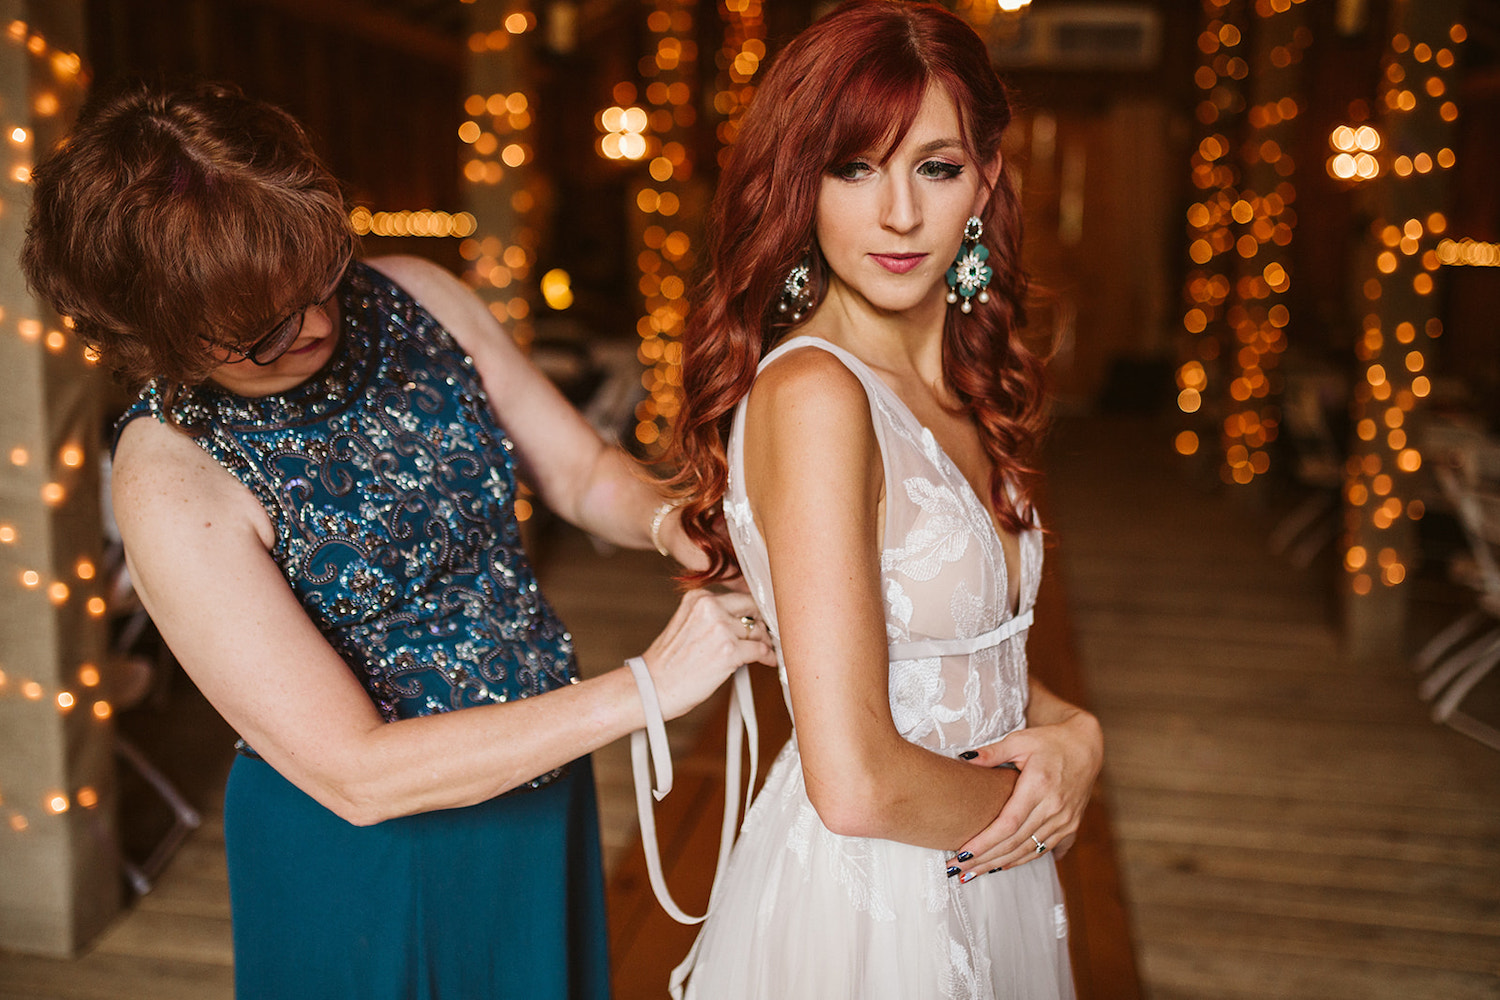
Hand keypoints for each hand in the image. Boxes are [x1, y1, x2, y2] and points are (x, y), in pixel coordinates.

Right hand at [638, 589, 773, 718]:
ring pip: (757, 631)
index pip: (737, 596)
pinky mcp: (730, 650)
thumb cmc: (669, 662)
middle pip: (751, 608)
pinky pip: (760, 650)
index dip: (752, 610)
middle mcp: (710, 606)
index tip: (761, 619)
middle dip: (761, 622)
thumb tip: (747, 621)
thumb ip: (712, 616)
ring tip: (768, 651)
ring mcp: (721, 627)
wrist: (653, 686)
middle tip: (768, 634)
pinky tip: (770, 661)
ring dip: (765, 642)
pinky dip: (768, 656)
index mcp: (698, 597)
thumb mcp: (687, 624)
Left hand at [952, 708, 1102, 876]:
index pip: (1008, 824)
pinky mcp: (1071, 825)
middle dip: (984, 859)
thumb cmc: (1049, 741)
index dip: (985, 842)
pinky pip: (1044, 849)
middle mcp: (1054, 807)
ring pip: (1029, 850)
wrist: (1085, 746)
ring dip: (1000, 864)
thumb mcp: (1020, 739)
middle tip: (957, 870)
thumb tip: (963, 758)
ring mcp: (1065, 819)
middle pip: (1015, 842)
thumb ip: (992, 752)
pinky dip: (1022, 859)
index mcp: (1039, 786)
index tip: (961, 854)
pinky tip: (1002, 866)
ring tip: (973, 873)